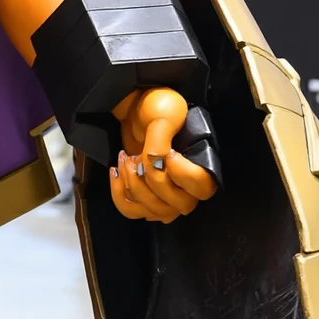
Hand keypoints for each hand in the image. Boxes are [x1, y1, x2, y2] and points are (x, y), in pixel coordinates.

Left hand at [109, 86, 218, 222]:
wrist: (134, 109)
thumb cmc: (154, 108)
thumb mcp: (163, 115)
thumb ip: (161, 140)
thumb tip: (155, 165)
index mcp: (203, 163)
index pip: (202, 185)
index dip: (182, 174)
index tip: (168, 153)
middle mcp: (189, 186)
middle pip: (178, 204)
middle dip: (152, 181)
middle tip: (137, 156)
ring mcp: (167, 196)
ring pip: (155, 210)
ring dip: (133, 186)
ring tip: (124, 160)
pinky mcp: (145, 198)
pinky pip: (132, 210)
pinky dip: (119, 193)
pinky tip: (116, 172)